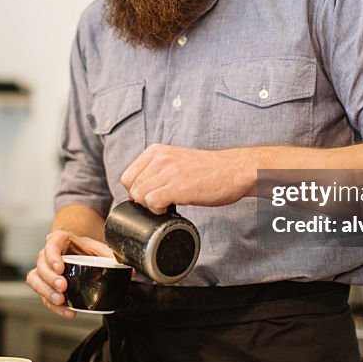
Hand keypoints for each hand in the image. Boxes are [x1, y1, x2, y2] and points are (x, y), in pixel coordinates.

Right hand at [25, 230, 113, 318]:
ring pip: (35, 280)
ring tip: (61, 300)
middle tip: (63, 286)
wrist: (76, 251)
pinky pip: (42, 295)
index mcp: (60, 240)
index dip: (52, 255)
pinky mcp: (44, 285)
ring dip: (46, 292)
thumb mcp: (97, 248)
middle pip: (41, 265)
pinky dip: (53, 306)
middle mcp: (47, 254)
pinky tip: (67, 310)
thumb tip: (130, 272)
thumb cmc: (84, 248)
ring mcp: (43, 270)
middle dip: (50, 278)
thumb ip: (112, 256)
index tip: (61, 267)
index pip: (51, 243)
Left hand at [120, 144, 252, 212]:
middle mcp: (159, 158)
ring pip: (139, 196)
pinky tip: (172, 207)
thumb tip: (139, 191)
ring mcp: (168, 171)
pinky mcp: (177, 187)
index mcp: (156, 150)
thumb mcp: (176, 160)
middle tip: (161, 202)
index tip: (151, 196)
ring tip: (169, 204)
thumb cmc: (209, 170)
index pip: (128, 176)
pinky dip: (159, 210)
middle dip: (143, 200)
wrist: (235, 170)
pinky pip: (151, 203)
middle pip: (131, 188)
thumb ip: (157, 169)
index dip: (136, 191)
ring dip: (151, 206)